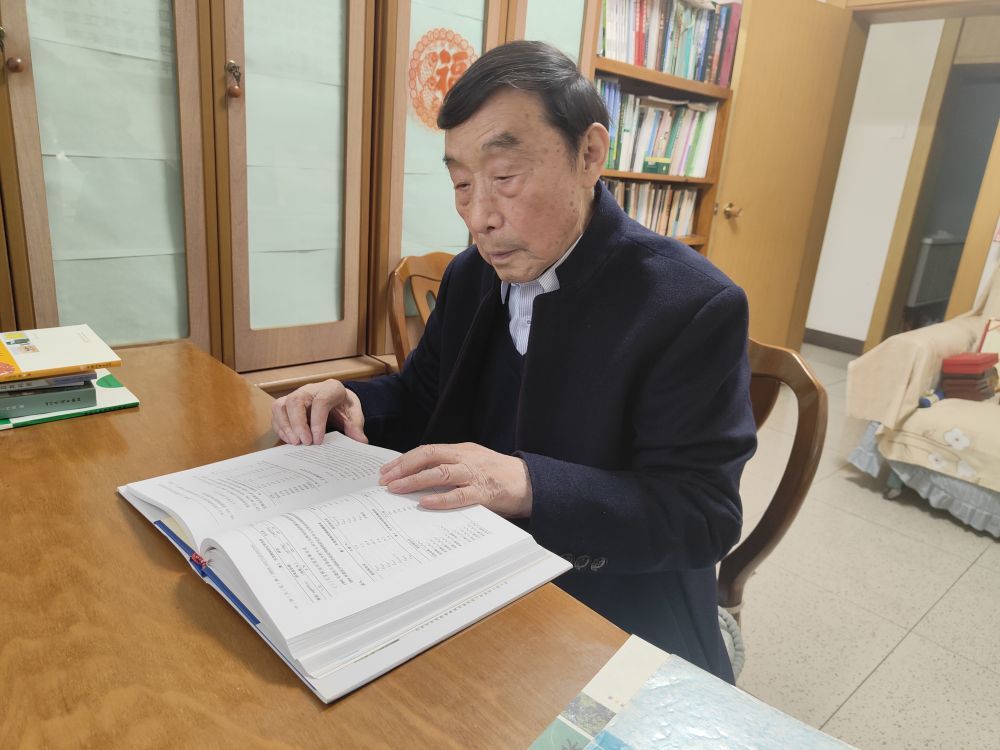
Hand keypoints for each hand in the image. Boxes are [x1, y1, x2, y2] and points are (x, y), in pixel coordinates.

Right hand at [271, 379, 366, 445]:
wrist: (337, 400)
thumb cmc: (344, 407)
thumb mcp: (354, 415)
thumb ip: (356, 427)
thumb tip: (360, 441)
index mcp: (331, 388)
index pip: (320, 401)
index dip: (317, 421)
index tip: (317, 440)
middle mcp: (310, 389)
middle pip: (296, 401)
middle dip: (298, 424)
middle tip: (305, 442)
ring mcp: (296, 395)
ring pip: (281, 405)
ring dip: (285, 426)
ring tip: (294, 443)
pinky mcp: (286, 404)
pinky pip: (277, 414)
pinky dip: (280, 428)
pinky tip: (289, 440)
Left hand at [379, 442, 531, 517]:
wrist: (529, 482)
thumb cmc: (498, 475)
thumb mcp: (472, 462)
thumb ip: (451, 466)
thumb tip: (419, 478)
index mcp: (461, 450)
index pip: (427, 450)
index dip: (405, 459)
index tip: (387, 470)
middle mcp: (465, 458)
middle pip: (429, 456)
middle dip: (404, 467)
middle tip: (385, 479)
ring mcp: (474, 474)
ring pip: (440, 473)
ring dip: (415, 480)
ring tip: (397, 489)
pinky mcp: (483, 492)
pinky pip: (459, 495)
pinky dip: (440, 498)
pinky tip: (425, 502)